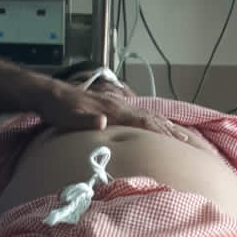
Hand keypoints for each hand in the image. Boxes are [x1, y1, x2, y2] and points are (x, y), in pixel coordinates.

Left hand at [34, 80, 189, 140]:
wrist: (49, 94)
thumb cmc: (58, 110)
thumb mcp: (69, 117)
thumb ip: (87, 120)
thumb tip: (104, 122)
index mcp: (112, 110)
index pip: (142, 122)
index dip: (160, 132)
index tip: (178, 141)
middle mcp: (118, 105)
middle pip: (150, 118)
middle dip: (169, 130)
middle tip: (187, 142)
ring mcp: (115, 105)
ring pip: (145, 114)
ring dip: (163, 125)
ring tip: (178, 134)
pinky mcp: (111, 106)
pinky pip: (137, 114)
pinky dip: (151, 120)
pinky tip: (154, 124)